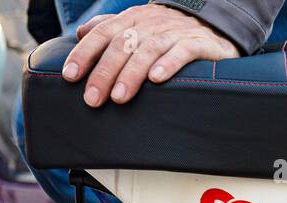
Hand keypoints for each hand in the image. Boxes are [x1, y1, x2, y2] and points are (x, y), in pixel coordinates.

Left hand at [62, 3, 239, 106]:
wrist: (215, 25)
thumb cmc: (171, 32)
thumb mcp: (140, 27)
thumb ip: (112, 29)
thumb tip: (82, 32)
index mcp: (133, 19)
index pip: (103, 34)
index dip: (84, 54)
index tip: (71, 76)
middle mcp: (151, 23)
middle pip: (122, 45)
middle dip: (105, 72)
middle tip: (94, 98)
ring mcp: (176, 32)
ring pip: (148, 50)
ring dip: (131, 74)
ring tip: (120, 97)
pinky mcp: (200, 42)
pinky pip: (183, 51)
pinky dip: (169, 64)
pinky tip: (157, 80)